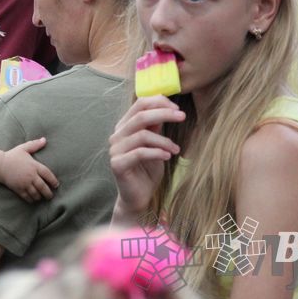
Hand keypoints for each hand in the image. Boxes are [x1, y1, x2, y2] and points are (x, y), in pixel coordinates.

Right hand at [0, 137, 59, 202]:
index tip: (56, 185)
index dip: (53, 181)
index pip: (47, 174)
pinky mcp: (18, 189)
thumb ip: (35, 144)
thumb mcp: (24, 148)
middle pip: (43, 187)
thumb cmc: (12, 156)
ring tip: (42, 198)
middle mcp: (31, 176)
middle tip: (51, 196)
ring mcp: (24, 183)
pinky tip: (33, 200)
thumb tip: (44, 139)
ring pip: (36, 193)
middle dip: (48, 193)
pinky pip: (27, 197)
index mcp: (34, 166)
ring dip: (40, 197)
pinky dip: (31, 200)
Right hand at [109, 96, 183, 218]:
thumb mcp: (155, 144)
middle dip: (164, 113)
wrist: (139, 196)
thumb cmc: (148, 169)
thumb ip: (156, 127)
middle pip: (140, 116)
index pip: (139, 104)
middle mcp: (117, 135)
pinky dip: (157, 152)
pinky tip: (168, 156)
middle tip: (182, 116)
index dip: (159, 102)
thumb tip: (167, 106)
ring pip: (142, 135)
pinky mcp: (117, 164)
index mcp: (124, 126)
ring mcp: (115, 150)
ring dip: (164, 140)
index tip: (177, 108)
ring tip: (176, 149)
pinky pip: (140, 153)